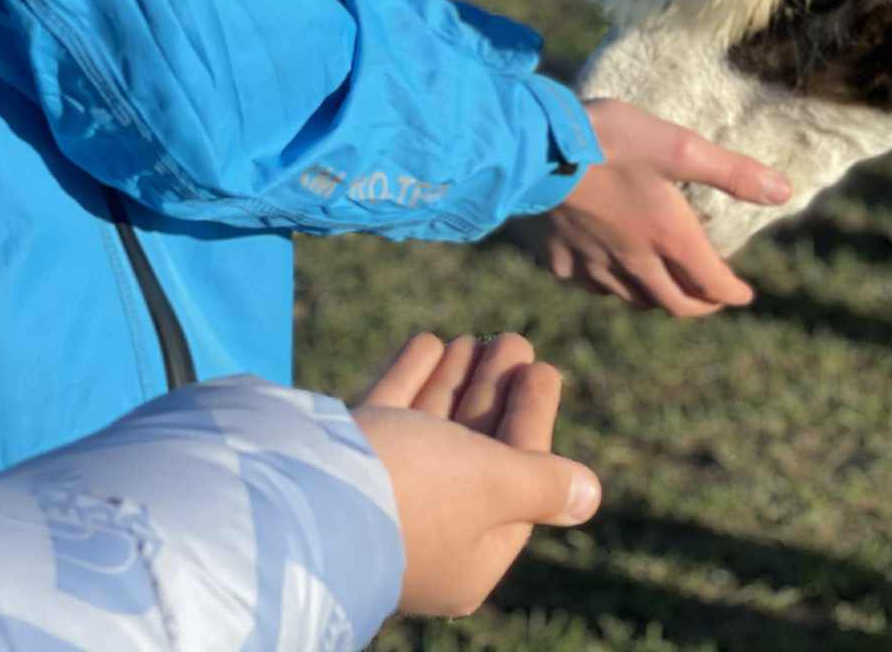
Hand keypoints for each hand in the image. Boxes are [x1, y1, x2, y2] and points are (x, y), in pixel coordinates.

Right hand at [352, 331, 599, 617]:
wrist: (301, 496)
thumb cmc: (415, 494)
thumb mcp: (494, 485)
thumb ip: (542, 481)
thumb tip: (590, 494)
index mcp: (470, 556)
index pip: (517, 478)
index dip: (532, 418)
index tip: (542, 368)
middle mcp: (427, 531)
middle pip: (474, 450)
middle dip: (494, 392)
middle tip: (512, 338)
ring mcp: (383, 497)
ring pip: (431, 431)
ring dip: (456, 380)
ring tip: (472, 336)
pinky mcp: (345, 463)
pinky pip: (389, 416)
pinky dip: (412, 377)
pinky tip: (429, 341)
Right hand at [535, 98, 789, 314]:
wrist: (533, 148)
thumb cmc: (610, 140)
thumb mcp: (679, 146)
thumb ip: (732, 172)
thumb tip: (785, 192)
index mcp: (667, 236)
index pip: (711, 282)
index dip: (732, 292)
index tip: (744, 294)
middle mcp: (634, 261)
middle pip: (674, 302)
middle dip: (699, 305)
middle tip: (710, 298)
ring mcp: (594, 264)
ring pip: (633, 298)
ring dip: (656, 298)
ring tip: (665, 286)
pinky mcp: (560, 259)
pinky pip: (590, 285)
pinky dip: (607, 285)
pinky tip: (605, 270)